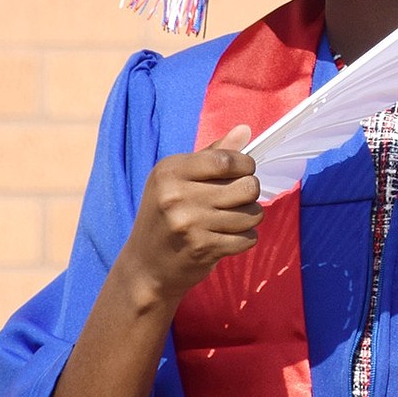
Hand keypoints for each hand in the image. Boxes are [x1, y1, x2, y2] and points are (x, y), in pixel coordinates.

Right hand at [119, 125, 262, 305]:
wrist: (145, 266)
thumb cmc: (166, 214)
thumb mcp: (179, 178)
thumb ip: (213, 153)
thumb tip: (245, 129)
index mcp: (170, 171)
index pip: (226, 160)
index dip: (246, 165)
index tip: (244, 171)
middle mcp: (176, 195)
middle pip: (246, 186)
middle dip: (250, 192)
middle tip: (238, 198)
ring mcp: (188, 223)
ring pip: (252, 214)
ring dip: (250, 217)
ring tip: (233, 219)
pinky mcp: (201, 248)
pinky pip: (247, 238)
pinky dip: (245, 238)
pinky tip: (228, 237)